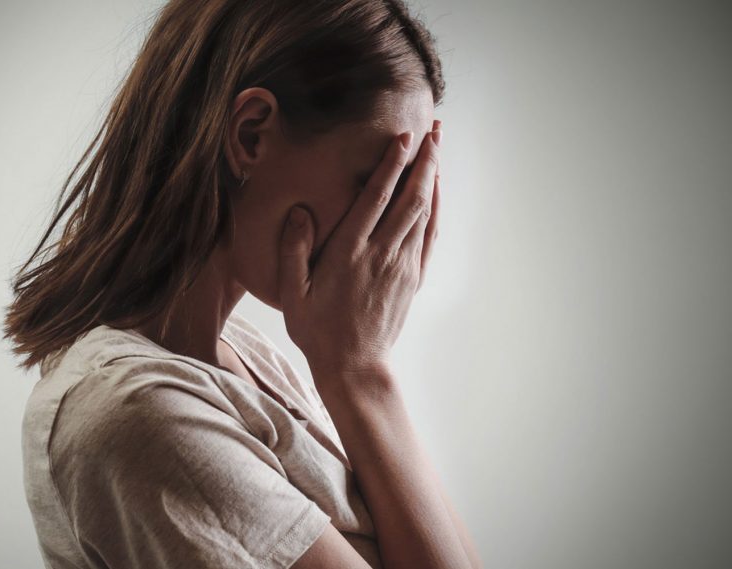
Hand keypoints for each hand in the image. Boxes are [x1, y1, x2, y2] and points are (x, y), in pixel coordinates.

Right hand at [278, 120, 441, 384]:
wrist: (354, 366)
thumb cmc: (316, 329)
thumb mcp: (293, 293)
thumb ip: (294, 250)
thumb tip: (300, 211)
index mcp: (348, 253)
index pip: (375, 199)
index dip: (391, 165)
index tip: (402, 137)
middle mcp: (380, 254)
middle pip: (410, 198)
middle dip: (423, 161)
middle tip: (434, 130)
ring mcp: (401, 265)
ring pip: (423, 212)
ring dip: (433, 177)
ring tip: (438, 147)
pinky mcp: (412, 278)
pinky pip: (429, 235)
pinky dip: (435, 208)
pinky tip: (435, 190)